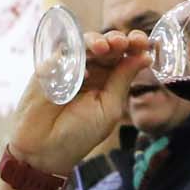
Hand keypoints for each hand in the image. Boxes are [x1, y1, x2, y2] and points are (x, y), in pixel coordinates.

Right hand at [8, 30, 151, 180]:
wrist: (44, 149)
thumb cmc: (79, 134)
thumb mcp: (109, 108)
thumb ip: (123, 80)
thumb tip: (145, 56)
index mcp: (110, 79)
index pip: (125, 55)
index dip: (134, 45)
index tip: (143, 42)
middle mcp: (92, 70)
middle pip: (107, 44)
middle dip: (117, 39)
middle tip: (123, 42)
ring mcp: (70, 67)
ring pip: (85, 43)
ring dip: (97, 41)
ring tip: (105, 47)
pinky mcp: (49, 67)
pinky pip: (63, 53)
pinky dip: (74, 56)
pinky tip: (82, 70)